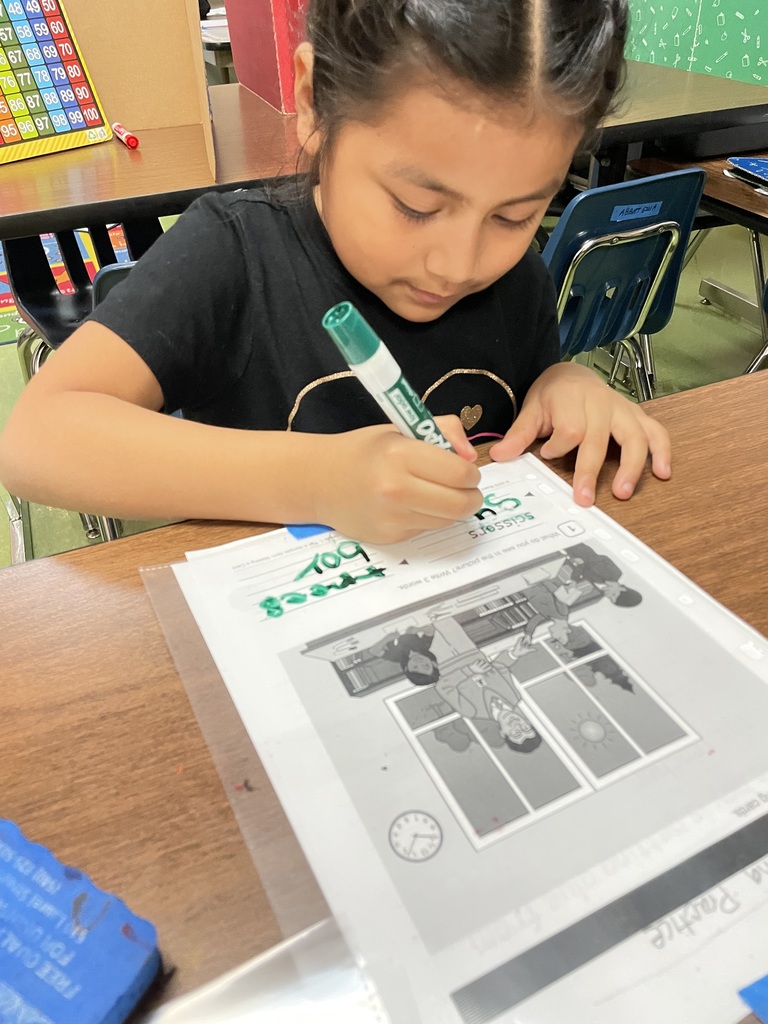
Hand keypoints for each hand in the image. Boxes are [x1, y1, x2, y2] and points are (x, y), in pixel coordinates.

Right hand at [312, 416, 481, 543]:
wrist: (318, 480)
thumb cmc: (364, 451)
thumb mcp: (401, 428)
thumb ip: (443, 431)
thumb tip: (471, 457)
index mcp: (400, 454)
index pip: (460, 473)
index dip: (471, 472)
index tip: (467, 469)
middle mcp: (396, 488)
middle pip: (460, 504)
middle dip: (471, 496)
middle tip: (466, 489)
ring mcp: (392, 517)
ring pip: (447, 520)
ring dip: (452, 509)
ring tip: (437, 494)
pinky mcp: (389, 536)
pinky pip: (427, 529)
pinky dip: (429, 518)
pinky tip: (412, 505)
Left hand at [489, 363, 670, 504]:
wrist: (571, 374)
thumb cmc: (552, 396)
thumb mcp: (531, 409)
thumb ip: (519, 434)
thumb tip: (499, 456)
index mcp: (572, 398)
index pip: (571, 428)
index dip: (559, 447)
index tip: (546, 454)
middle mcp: (601, 402)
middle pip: (600, 438)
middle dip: (590, 470)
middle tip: (584, 499)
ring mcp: (622, 409)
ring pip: (635, 436)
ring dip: (632, 466)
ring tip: (623, 492)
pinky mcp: (636, 417)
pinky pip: (656, 431)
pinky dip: (663, 451)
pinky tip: (663, 472)